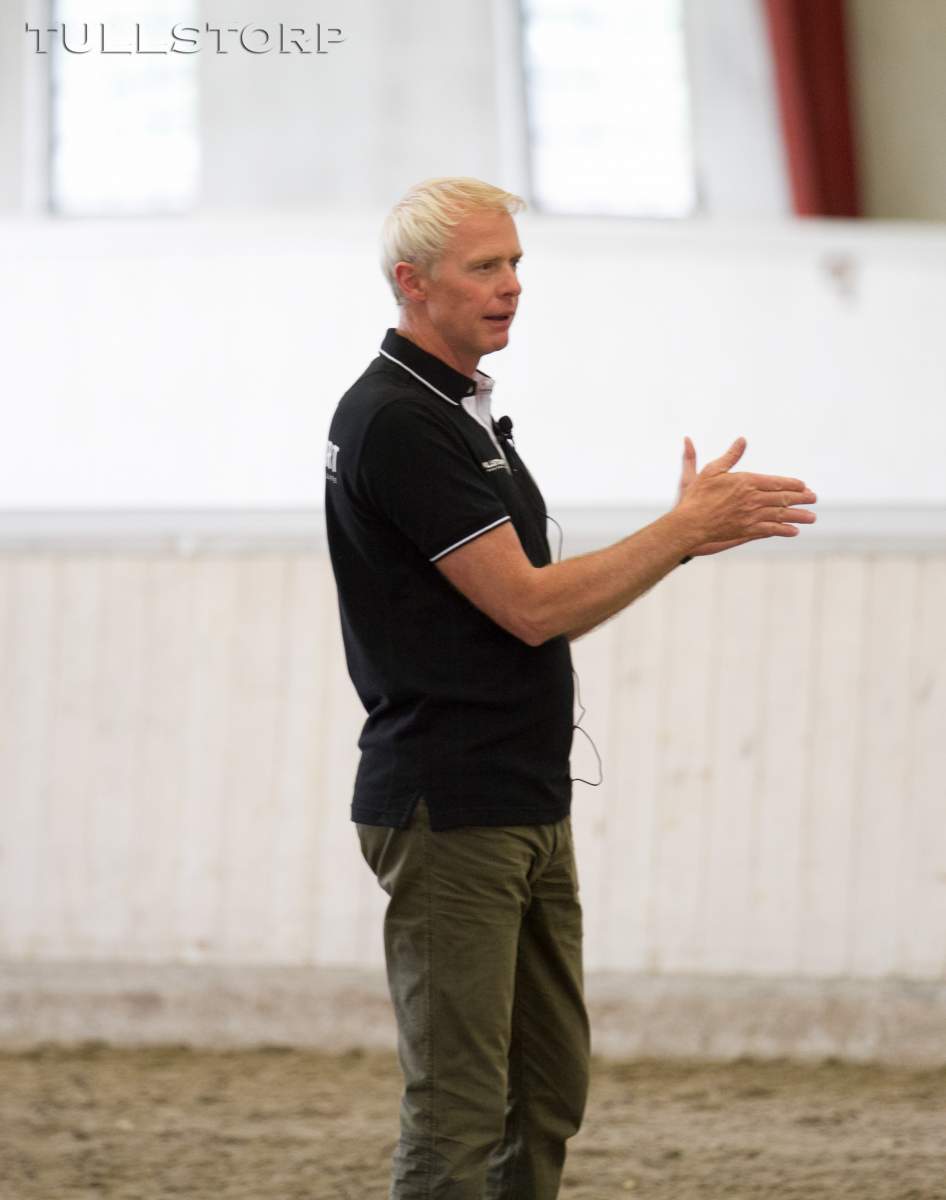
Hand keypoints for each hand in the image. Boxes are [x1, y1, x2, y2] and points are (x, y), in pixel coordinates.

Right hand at [675, 436, 816, 554]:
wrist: (690, 522)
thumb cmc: (698, 496)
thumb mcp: (712, 470)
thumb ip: (731, 456)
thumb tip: (742, 441)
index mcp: (746, 482)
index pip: (776, 482)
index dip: (792, 484)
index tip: (803, 486)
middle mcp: (753, 499)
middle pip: (783, 498)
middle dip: (801, 498)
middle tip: (814, 499)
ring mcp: (751, 516)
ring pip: (781, 515)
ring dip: (798, 516)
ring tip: (811, 517)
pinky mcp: (747, 530)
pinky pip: (771, 530)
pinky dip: (784, 530)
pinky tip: (793, 531)